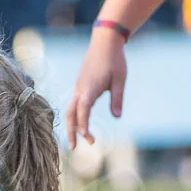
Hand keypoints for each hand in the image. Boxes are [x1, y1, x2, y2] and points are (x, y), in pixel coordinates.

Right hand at [64, 26, 127, 148]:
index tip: (87, 138)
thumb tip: (117, 117)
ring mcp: (78, 87)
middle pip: (71, 114)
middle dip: (71, 132)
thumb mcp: (120, 80)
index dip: (83, 125)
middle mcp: (80, 89)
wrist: (104, 41)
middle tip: (75, 149)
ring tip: (77, 140)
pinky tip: (80, 124)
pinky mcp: (80, 85)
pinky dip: (74, 117)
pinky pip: (74, 104)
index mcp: (90, 88)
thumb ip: (117, 99)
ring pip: (70, 110)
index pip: (83, 111)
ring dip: (72, 126)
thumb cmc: (115, 60)